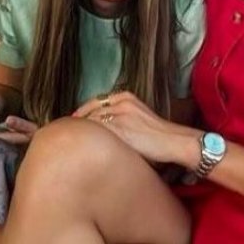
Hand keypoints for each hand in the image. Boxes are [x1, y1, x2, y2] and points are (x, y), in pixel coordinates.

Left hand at [72, 91, 199, 168]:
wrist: (175, 141)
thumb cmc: (160, 136)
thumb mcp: (139, 118)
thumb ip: (122, 119)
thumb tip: (106, 130)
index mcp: (126, 96)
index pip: (96, 103)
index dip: (83, 113)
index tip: (74, 122)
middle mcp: (121, 102)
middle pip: (91, 111)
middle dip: (79, 122)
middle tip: (68, 132)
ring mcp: (119, 114)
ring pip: (91, 121)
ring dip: (81, 132)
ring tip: (72, 142)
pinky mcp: (119, 128)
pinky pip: (97, 132)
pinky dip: (88, 138)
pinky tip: (83, 147)